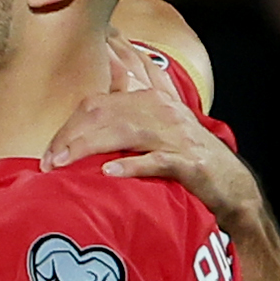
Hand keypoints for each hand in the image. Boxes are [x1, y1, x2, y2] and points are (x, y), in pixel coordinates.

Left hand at [50, 41, 263, 226]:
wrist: (232, 186)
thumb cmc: (185, 158)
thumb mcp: (155, 129)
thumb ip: (126, 112)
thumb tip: (89, 107)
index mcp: (154, 99)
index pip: (106, 94)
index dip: (75, 115)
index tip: (50, 143)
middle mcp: (163, 110)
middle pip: (106, 111)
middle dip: (72, 134)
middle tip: (47, 161)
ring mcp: (176, 135)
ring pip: (123, 132)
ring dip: (88, 148)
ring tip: (61, 164)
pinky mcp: (188, 162)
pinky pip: (154, 160)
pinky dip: (130, 166)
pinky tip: (107, 173)